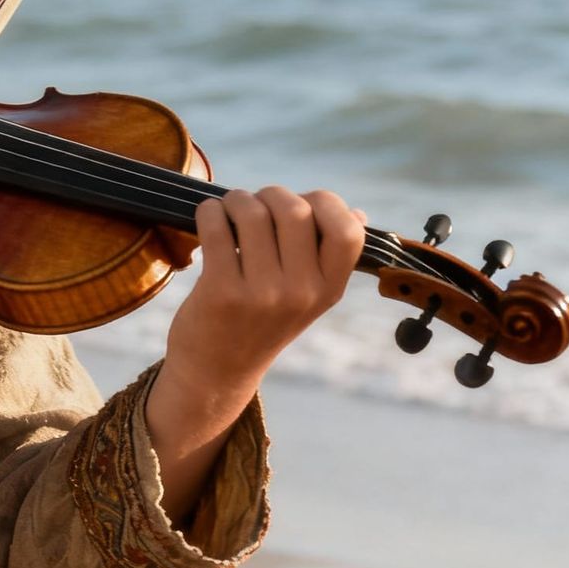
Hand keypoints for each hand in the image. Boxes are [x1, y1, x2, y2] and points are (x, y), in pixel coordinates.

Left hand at [144, 187, 364, 524]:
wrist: (215, 373)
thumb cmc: (259, 323)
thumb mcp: (305, 299)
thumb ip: (328, 257)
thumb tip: (358, 213)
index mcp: (328, 291)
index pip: (348, 232)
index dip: (326, 203)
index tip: (303, 203)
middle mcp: (301, 293)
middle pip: (296, 210)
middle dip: (272, 194)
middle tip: (255, 203)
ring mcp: (262, 293)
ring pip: (254, 213)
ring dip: (237, 200)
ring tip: (230, 209)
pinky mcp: (221, 291)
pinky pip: (217, 227)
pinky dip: (210, 211)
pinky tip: (209, 216)